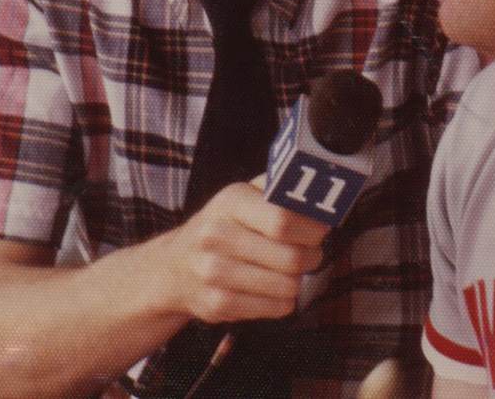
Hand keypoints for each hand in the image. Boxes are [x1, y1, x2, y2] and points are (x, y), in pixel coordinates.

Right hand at [157, 175, 328, 323]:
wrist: (173, 266)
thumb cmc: (222, 226)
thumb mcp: (242, 195)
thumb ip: (278, 186)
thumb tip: (315, 187)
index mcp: (231, 202)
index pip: (284, 220)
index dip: (313, 228)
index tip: (321, 229)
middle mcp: (217, 236)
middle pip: (291, 257)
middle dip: (312, 257)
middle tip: (311, 253)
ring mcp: (214, 273)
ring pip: (288, 285)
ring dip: (298, 280)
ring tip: (289, 270)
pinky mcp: (217, 304)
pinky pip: (276, 308)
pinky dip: (283, 300)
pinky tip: (272, 288)